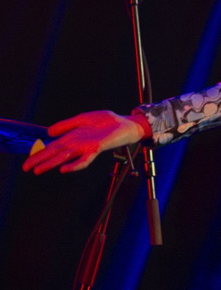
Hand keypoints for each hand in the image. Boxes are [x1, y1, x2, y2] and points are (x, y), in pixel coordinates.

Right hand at [21, 110, 145, 174]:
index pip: (52, 146)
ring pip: (65, 158)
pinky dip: (74, 165)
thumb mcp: (82, 119)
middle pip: (55, 153)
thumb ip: (65, 125)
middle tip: (26, 168)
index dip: (40, 152)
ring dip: (51, 164)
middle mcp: (77, 144)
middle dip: (40, 160)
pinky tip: (63, 168)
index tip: (28, 159)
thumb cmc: (106, 121)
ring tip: (38, 170)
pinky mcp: (96, 148)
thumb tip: (48, 133)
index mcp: (72, 137)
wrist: (125, 124)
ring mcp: (86, 147)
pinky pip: (84, 160)